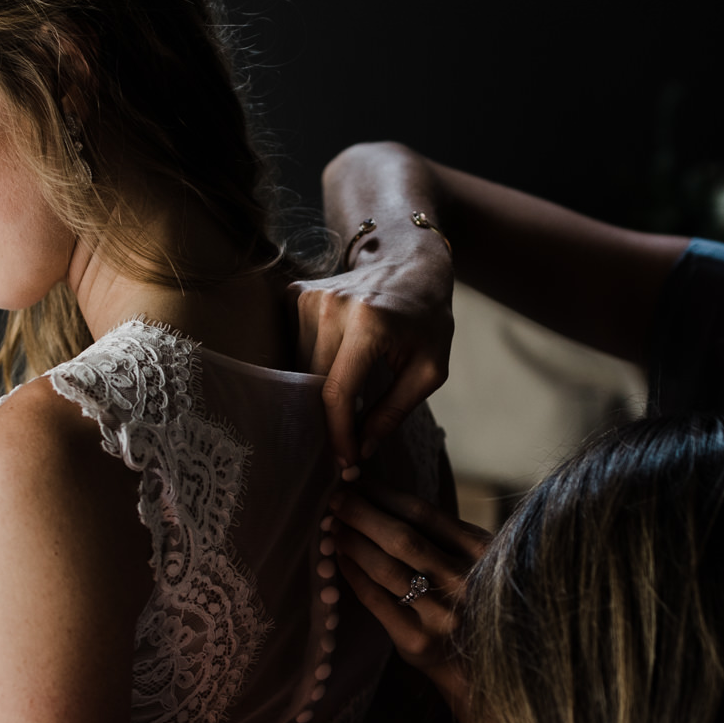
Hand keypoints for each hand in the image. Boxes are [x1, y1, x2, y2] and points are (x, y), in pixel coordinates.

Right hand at [292, 243, 453, 469]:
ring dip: (318, 391)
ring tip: (345, 400)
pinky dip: (309, 365)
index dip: (338, 435)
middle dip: (328, 420)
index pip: (338, 393)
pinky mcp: (298, 295)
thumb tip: (361, 449)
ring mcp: (311, 298)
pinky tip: (332, 365)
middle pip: (313, 384)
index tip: (345, 462)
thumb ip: (395, 410)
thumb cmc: (426, 317)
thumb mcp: (429, 369)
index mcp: (370, 322)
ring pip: (299, 368)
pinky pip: (294, 347)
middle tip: (345, 444)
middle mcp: (333, 306)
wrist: (410, 260)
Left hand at [328, 481, 489, 722]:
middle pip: (402, 538)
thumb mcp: (474, 562)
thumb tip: (380, 496)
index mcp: (481, 553)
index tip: (358, 482)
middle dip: (363, 514)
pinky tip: (339, 559)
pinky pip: (375, 599)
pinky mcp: (417, 640)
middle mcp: (465, 582)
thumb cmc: (469, 603)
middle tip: (336, 499)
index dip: (385, 495)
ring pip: (386, 568)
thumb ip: (442, 535)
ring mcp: (441, 614)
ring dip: (353, 542)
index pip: (424, 514)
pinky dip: (353, 574)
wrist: (479, 668)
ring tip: (332, 526)